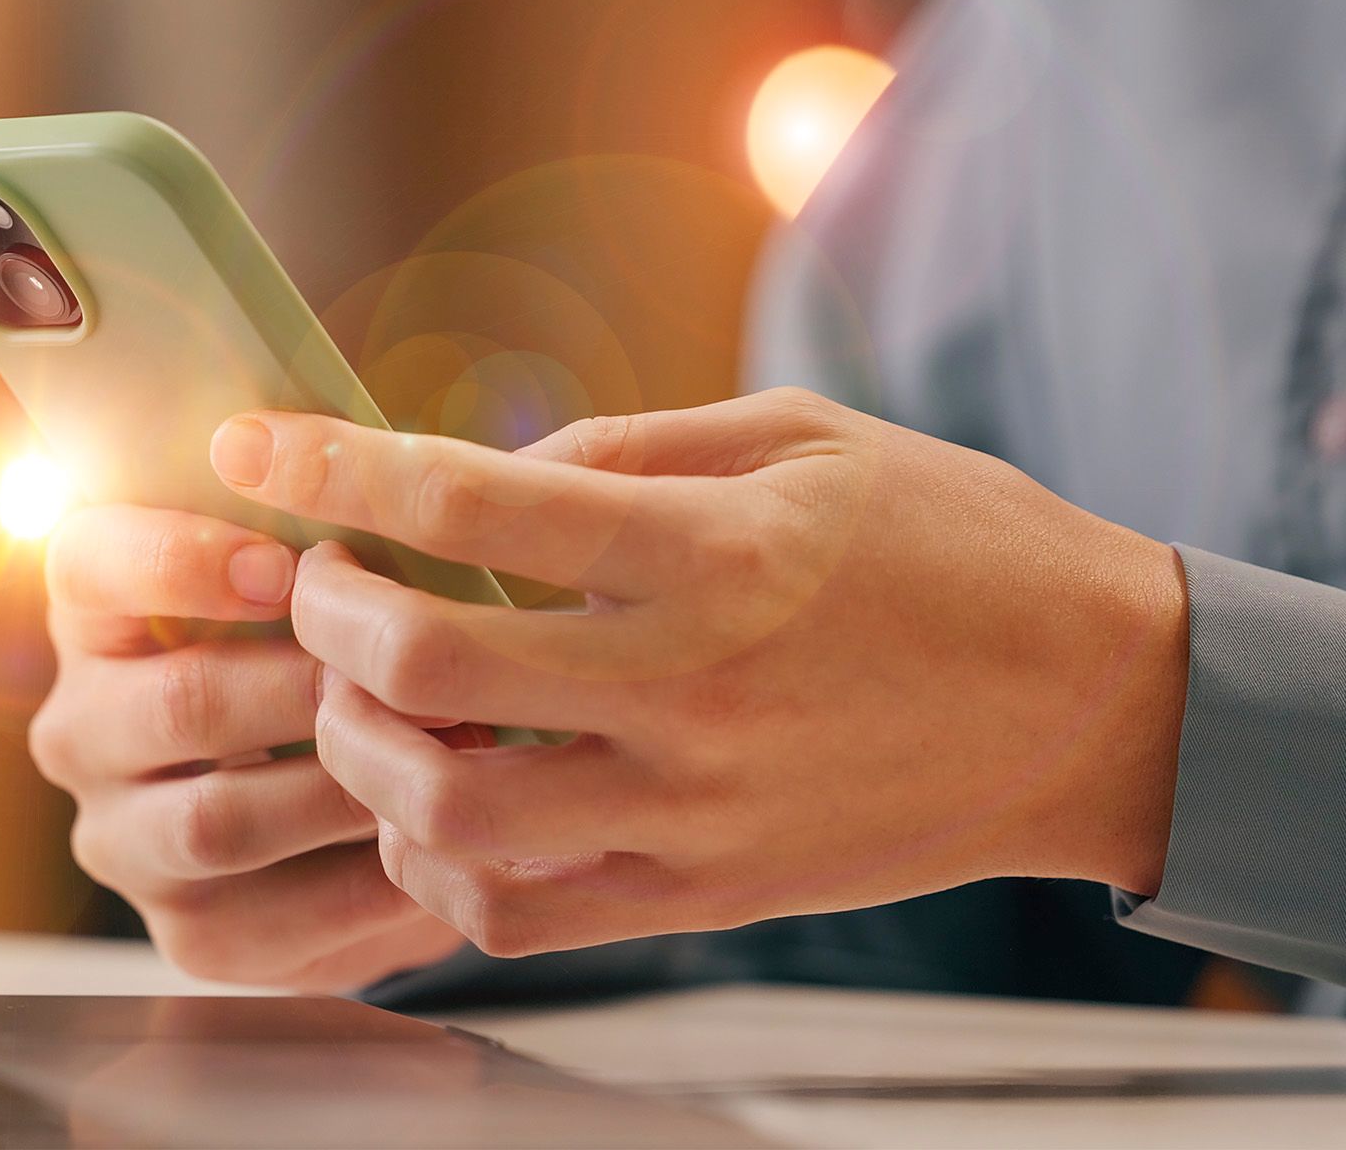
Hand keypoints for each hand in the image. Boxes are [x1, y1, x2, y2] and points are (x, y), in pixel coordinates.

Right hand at [30, 504, 463, 987]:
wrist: (339, 812)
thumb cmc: (339, 647)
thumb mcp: (315, 573)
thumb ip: (331, 528)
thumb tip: (416, 482)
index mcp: (93, 610)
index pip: (92, 564)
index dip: (182, 561)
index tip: (285, 565)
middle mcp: (79, 726)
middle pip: (178, 703)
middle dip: (309, 686)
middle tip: (417, 672)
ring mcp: (121, 838)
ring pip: (218, 820)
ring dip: (345, 785)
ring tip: (450, 753)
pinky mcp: (184, 934)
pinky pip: (270, 918)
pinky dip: (364, 884)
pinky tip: (438, 846)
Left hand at [207, 388, 1188, 956]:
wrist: (1092, 702)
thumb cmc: (947, 542)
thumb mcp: (799, 436)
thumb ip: (627, 448)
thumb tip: (479, 471)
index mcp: (715, 549)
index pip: (471, 499)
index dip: (335, 464)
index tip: (253, 441)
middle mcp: (691, 687)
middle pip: (428, 661)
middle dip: (325, 611)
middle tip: (315, 577)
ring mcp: (694, 808)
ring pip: (448, 809)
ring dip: (361, 746)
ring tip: (362, 694)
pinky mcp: (704, 894)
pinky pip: (515, 910)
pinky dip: (434, 858)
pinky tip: (434, 797)